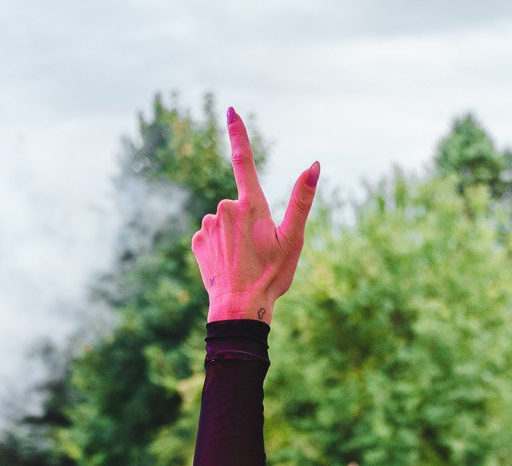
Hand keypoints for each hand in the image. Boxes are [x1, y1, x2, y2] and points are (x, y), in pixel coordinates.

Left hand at [190, 108, 318, 322]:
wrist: (240, 309)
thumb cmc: (271, 275)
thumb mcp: (294, 238)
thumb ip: (302, 200)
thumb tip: (314, 165)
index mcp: (251, 205)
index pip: (243, 159)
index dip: (238, 132)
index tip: (230, 110)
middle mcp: (225, 208)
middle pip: (240, 205)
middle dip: (250, 222)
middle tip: (260, 252)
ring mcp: (208, 225)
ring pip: (225, 222)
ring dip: (235, 236)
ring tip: (244, 262)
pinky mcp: (197, 241)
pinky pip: (212, 237)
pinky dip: (221, 248)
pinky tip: (229, 266)